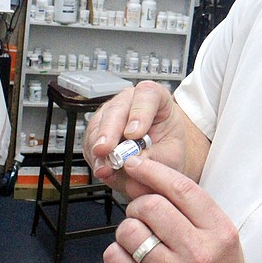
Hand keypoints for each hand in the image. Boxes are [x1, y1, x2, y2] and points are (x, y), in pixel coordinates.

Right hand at [83, 80, 209, 198]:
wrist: (161, 154)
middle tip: (106, 150)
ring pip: (99, 124)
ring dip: (99, 149)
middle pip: (116, 108)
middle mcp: (131, 101)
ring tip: (106, 167)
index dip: (139, 113)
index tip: (135, 134)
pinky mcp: (98, 130)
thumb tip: (133, 161)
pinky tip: (103, 168)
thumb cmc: (169, 146)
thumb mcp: (171, 154)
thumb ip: (155, 156)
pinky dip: (95, 157)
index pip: (147, 94)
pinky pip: (90, 141)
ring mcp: (111, 113)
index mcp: (157, 98)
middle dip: (109, 132)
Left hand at [105, 155, 246, 262]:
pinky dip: (117, 254)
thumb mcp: (217, 233)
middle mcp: (197, 254)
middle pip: (151, 206)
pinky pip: (114, 258)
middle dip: (140, 205)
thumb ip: (185, 205)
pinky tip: (132, 260)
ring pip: (129, 231)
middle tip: (144, 215)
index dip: (154, 171)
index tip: (137, 164)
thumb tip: (141, 176)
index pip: (182, 189)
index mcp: (219, 232)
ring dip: (128, 231)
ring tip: (141, 241)